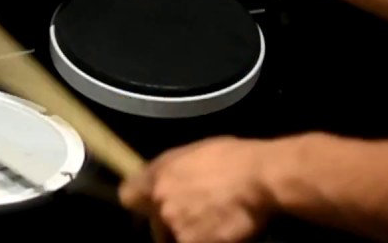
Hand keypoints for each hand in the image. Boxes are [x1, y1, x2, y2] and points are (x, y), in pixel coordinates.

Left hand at [120, 137, 276, 242]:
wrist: (259, 178)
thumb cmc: (233, 158)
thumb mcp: (194, 153)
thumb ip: (172, 170)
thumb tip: (166, 180)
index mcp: (157, 175)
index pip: (128, 197)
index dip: (142, 202)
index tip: (153, 205)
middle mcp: (160, 203)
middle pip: (155, 223)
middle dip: (171, 222)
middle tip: (196, 216)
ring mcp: (176, 226)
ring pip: (174, 238)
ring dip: (190, 234)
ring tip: (213, 223)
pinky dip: (207, 240)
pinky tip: (222, 233)